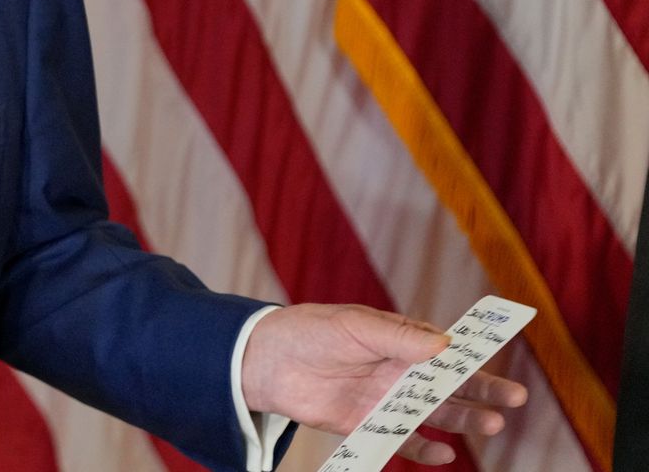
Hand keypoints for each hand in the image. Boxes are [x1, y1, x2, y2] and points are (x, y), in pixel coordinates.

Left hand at [242, 303, 526, 463]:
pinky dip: (424, 448)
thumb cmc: (310, 331)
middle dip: (483, 390)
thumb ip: (397, 336)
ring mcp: (385, 397)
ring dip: (463, 419)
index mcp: (399, 340)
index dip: (475, 352)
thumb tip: (445, 344)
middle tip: (514, 398)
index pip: (445, 347)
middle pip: (450, 383)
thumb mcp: (355, 325)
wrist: (265, 361)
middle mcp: (398, 369)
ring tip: (491, 424)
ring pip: (434, 412)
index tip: (503, 354)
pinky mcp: (366, 423)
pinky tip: (445, 453)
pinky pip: (402, 439)